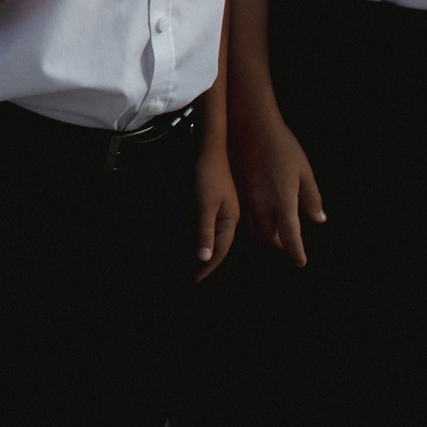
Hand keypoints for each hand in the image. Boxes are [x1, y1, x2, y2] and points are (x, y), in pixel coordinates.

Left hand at [194, 133, 238, 281]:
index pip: (218, 251)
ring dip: (208, 249)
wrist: (214, 146)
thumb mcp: (205, 203)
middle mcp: (231, 217)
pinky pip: (214, 224)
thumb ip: (205, 230)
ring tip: (197, 263)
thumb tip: (205, 258)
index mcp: (230, 220)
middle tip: (195, 276)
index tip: (195, 280)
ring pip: (218, 236)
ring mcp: (226, 208)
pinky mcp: (220, 199)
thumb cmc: (209, 173)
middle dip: (208, 262)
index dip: (206, 267)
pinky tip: (200, 237)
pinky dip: (207, 235)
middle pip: (220, 246)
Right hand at [230, 109, 324, 266]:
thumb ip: (311, 197)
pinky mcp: (233, 190)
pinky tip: (258, 214)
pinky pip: (242, 216)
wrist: (249, 124)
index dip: (296, 253)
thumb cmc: (281, 145)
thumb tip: (319, 219)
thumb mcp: (304, 170)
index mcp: (283, 202)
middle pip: (269, 238)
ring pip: (253, 230)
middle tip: (288, 244)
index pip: (291, 238)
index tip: (300, 261)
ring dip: (265, 235)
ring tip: (273, 231)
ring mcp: (245, 199)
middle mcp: (262, 205)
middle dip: (280, 245)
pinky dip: (252, 222)